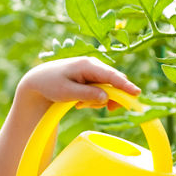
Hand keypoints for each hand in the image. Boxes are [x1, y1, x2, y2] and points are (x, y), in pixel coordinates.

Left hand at [17, 56, 140, 110]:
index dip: (125, 85)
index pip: (111, 75)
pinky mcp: (91, 78)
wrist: (39, 80)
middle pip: (114, 81)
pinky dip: (96, 99)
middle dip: (114, 97)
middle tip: (109, 110)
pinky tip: (81, 103)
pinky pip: (102, 90)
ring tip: (81, 105)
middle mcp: (93, 65)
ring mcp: (93, 71)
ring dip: (100, 100)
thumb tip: (106, 98)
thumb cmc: (50, 84)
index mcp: (88, 65)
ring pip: (108, 88)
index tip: (136, 94)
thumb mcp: (66, 92)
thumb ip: (87, 94)